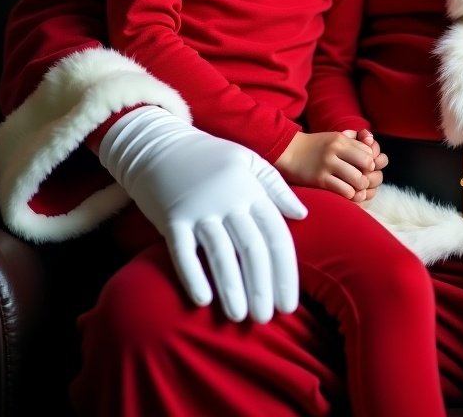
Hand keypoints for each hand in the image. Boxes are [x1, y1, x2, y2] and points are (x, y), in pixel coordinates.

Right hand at [99, 106, 307, 323]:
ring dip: (233, 288)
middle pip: (252, 249)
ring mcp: (200, 209)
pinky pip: (183, 251)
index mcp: (252, 189)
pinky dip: (193, 275)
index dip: (285, 271)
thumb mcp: (249, 161)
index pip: (276, 235)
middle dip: (262, 286)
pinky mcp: (172, 218)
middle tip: (267, 318)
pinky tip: (202, 301)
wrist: (160, 144)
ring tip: (241, 317)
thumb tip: (302, 214)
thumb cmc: (209, 156)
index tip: (289, 303)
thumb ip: (276, 188)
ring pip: (222, 254)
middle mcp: (229, 200)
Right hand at [276, 128, 384, 199]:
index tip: (365, 168)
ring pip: (358, 179)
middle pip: (366, 164)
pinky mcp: (320, 180)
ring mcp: (327, 165)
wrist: (287, 152)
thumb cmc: (315, 147)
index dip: (371, 162)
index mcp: (340, 139)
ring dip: (360, 187)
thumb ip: (353, 140)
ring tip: (356, 188)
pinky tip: (346, 193)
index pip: (368, 151)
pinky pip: (344, 190)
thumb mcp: (334, 137)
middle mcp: (335, 150)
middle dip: (368, 174)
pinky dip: (349, 194)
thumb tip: (372, 142)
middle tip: (364, 180)